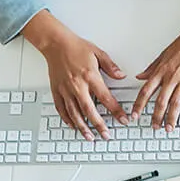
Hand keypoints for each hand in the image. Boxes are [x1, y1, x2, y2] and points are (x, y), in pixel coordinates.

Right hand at [34, 26, 128, 140]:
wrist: (56, 44)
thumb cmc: (76, 47)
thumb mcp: (99, 53)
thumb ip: (111, 67)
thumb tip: (122, 76)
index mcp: (90, 76)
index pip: (106, 98)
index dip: (116, 111)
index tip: (123, 119)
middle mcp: (77, 85)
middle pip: (89, 110)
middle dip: (99, 125)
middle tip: (106, 135)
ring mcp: (65, 89)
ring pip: (74, 113)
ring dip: (82, 127)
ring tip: (89, 137)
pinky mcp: (56, 90)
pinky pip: (61, 108)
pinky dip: (67, 119)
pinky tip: (73, 126)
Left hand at [134, 6, 179, 129]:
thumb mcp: (163, 55)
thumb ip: (151, 68)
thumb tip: (140, 76)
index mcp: (162, 71)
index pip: (146, 92)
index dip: (138, 105)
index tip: (134, 115)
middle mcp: (172, 77)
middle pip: (161, 102)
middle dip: (156, 117)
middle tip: (154, 127)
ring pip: (177, 103)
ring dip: (172, 118)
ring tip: (170, 128)